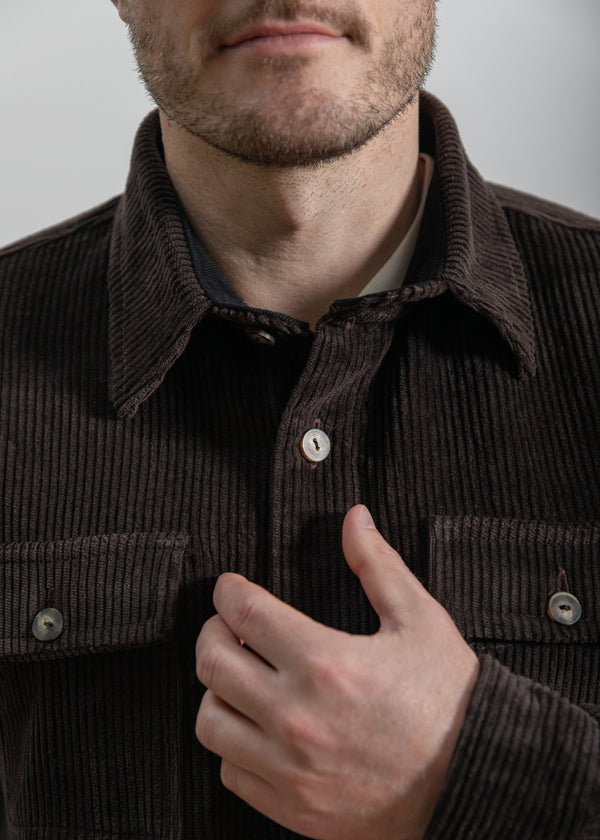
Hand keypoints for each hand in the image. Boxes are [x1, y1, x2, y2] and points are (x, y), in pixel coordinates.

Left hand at [195, 505, 479, 839]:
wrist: (476, 779)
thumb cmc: (449, 697)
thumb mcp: (419, 619)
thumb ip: (377, 564)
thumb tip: (354, 517)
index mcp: (325, 661)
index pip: (243, 611)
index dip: (226, 590)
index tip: (229, 587)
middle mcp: (297, 716)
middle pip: (212, 662)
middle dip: (212, 631)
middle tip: (228, 625)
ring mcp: (291, 768)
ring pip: (210, 721)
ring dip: (217, 690)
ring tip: (240, 677)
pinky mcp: (294, 808)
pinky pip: (231, 772)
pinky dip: (234, 745)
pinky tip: (257, 727)